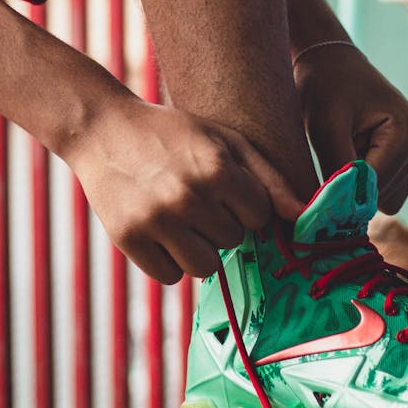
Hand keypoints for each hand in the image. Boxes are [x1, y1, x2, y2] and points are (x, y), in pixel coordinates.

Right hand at [65, 92, 302, 283]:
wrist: (104, 130)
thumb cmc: (172, 133)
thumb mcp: (224, 139)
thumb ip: (269, 177)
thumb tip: (303, 215)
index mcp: (216, 168)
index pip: (259, 215)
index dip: (246, 203)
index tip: (225, 189)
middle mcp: (188, 197)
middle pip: (232, 240)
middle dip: (221, 222)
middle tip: (197, 197)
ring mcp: (156, 220)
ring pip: (205, 267)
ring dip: (200, 248)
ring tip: (183, 218)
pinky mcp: (129, 239)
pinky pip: (169, 277)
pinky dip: (169, 261)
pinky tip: (161, 231)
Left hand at [294, 45, 407, 214]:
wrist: (329, 62)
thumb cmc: (325, 86)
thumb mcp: (325, 127)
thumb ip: (338, 173)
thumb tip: (340, 218)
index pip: (377, 188)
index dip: (344, 193)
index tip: (315, 189)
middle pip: (383, 198)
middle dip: (352, 185)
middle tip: (330, 151)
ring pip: (383, 199)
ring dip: (356, 184)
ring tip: (341, 146)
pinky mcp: (406, 158)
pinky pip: (383, 190)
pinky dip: (361, 180)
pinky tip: (349, 149)